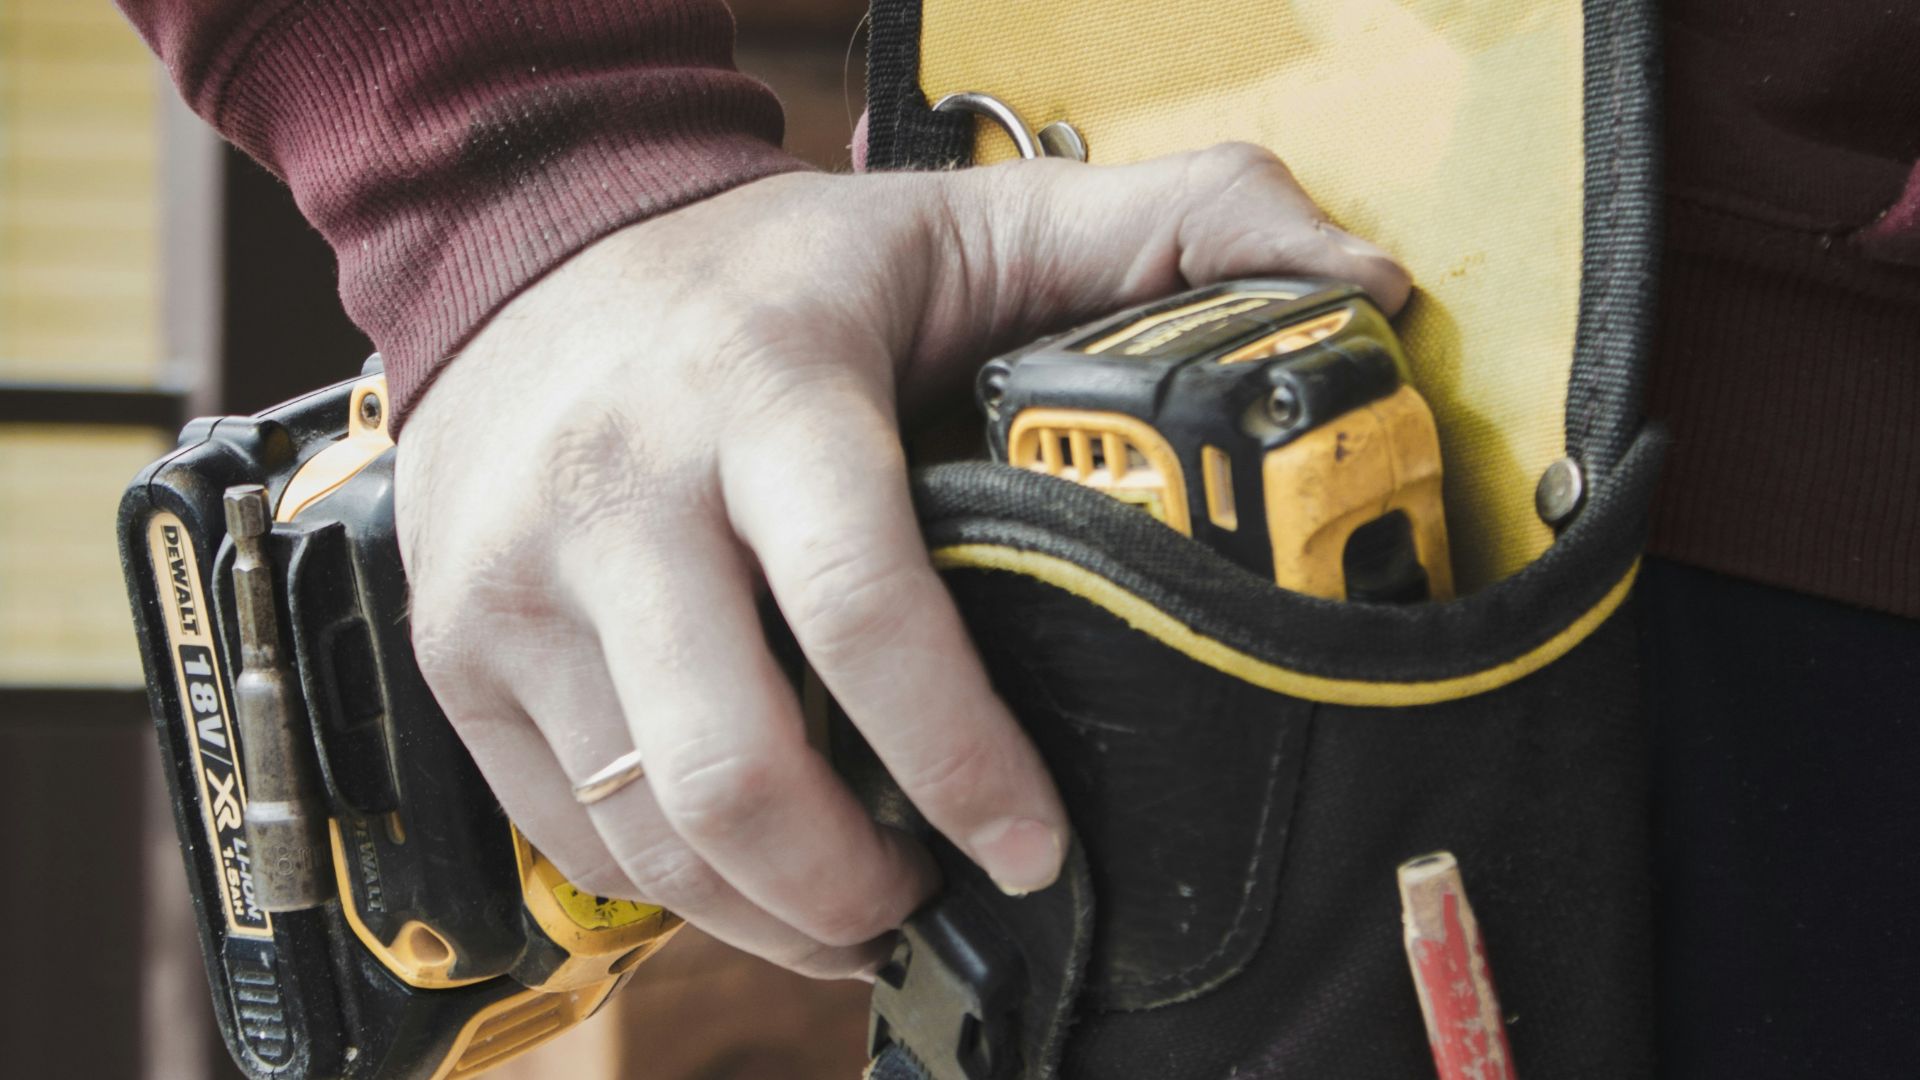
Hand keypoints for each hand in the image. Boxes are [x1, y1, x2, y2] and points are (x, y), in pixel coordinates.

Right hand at [395, 144, 1409, 978]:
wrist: (523, 249)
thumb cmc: (765, 267)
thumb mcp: (961, 223)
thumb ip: (1163, 232)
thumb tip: (1360, 283)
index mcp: (762, 391)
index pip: (866, 608)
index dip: (967, 761)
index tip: (1037, 847)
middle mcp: (618, 493)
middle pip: (734, 771)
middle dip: (857, 886)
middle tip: (937, 896)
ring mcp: (516, 588)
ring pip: (650, 835)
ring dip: (774, 912)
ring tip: (860, 901)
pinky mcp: (459, 654)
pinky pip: (573, 835)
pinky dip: (680, 888)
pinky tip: (755, 870)